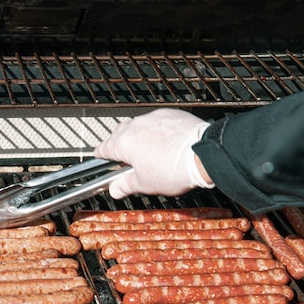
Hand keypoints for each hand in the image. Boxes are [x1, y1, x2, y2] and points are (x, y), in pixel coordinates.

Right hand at [94, 108, 214, 198]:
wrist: (203, 155)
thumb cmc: (173, 169)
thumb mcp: (144, 184)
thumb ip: (125, 185)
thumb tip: (115, 189)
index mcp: (123, 143)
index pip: (103, 148)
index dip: (100, 155)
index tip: (100, 157)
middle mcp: (134, 126)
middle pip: (118, 133)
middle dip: (118, 144)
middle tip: (125, 158)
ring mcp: (152, 118)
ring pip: (137, 125)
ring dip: (137, 135)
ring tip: (147, 150)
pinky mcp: (169, 114)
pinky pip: (156, 121)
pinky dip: (156, 130)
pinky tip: (164, 141)